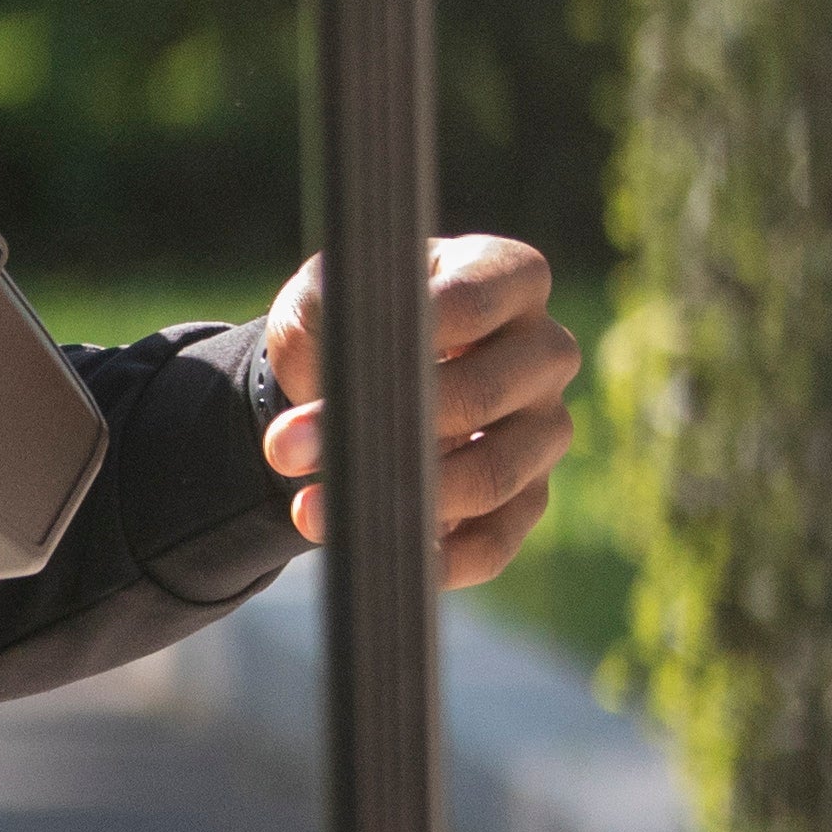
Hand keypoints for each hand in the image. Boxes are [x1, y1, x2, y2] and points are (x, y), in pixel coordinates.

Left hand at [254, 235, 581, 585]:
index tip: (342, 364)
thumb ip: (326, 316)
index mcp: (509, 276)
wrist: (358, 382)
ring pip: (492, 475)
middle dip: (382, 427)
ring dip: (398, 496)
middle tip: (286, 447)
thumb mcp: (327, 294)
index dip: (410, 334)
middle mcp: (544, 351)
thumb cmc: (352, 320)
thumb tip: (327, 390)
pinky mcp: (529, 498)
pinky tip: (373, 547)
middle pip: (483, 394)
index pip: (475, 302)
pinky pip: (495, 541)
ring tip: (308, 506)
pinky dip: (434, 555)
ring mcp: (544, 429)